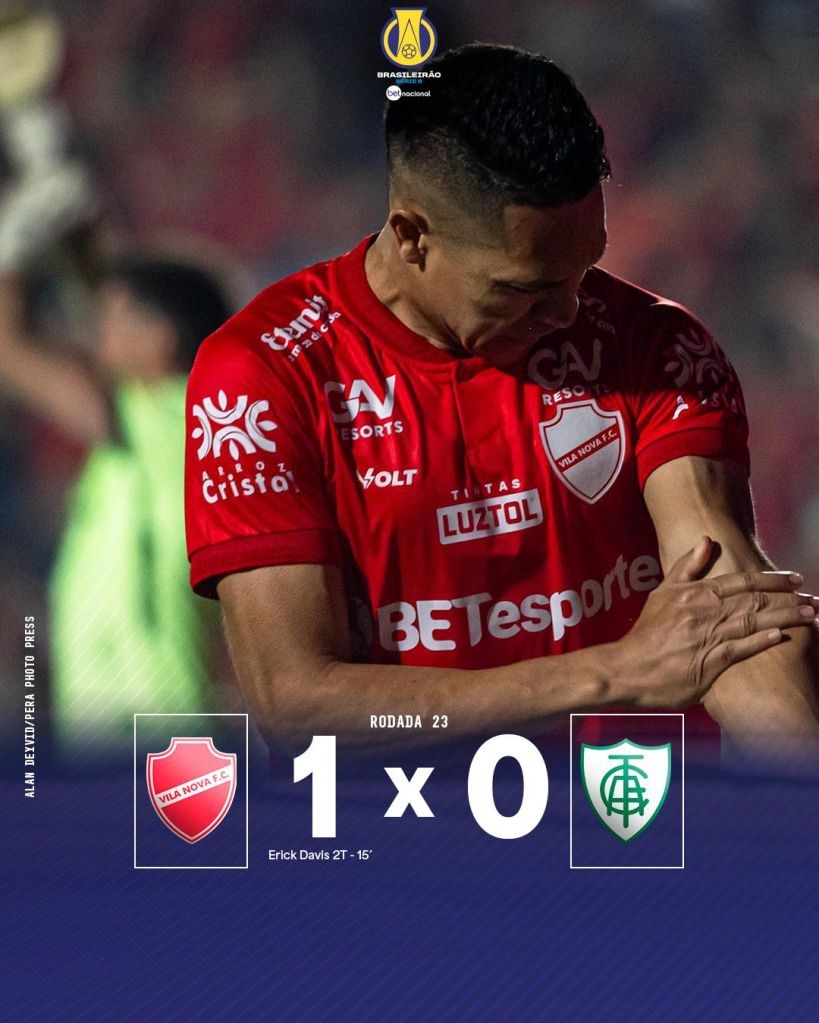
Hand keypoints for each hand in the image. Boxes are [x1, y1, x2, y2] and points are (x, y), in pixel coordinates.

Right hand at [616, 536, 816, 707]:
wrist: (627, 668)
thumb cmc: (646, 632)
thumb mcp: (663, 592)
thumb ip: (687, 566)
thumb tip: (706, 539)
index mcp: (696, 592)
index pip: (742, 580)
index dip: (771, 578)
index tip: (795, 578)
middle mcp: (705, 611)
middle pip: (755, 599)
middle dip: (788, 598)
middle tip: (813, 598)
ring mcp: (708, 636)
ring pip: (754, 621)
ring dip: (786, 617)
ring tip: (810, 614)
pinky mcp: (710, 662)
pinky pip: (741, 648)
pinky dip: (762, 641)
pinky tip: (782, 636)